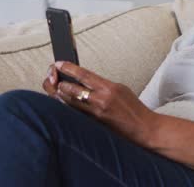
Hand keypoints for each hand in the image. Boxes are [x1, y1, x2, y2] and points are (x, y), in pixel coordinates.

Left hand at [43, 61, 158, 146]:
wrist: (142, 128)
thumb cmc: (133, 108)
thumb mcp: (120, 88)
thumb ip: (101, 84)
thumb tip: (82, 80)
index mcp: (109, 88)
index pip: (83, 75)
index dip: (68, 68)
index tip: (58, 64)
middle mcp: (100, 100)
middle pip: (70, 89)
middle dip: (57, 81)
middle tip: (51, 75)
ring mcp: (95, 114)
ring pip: (68, 103)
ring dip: (57, 94)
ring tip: (53, 86)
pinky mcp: (92, 125)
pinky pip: (73, 113)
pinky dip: (64, 106)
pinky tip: (59, 101)